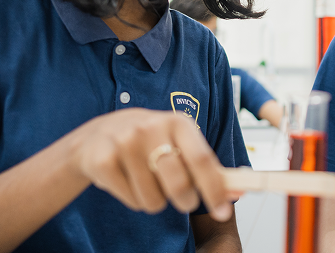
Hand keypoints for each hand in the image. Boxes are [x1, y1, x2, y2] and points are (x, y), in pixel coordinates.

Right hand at [67, 108, 233, 220]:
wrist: (96, 136)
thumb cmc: (147, 140)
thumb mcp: (178, 143)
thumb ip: (208, 167)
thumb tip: (237, 191)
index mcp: (177, 122)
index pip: (203, 160)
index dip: (215, 190)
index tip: (223, 212)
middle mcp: (150, 128)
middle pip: (179, 185)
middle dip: (185, 202)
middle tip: (182, 199)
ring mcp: (124, 143)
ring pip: (154, 199)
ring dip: (155, 200)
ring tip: (146, 181)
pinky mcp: (103, 160)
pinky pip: (132, 200)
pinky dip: (134, 199)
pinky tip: (127, 180)